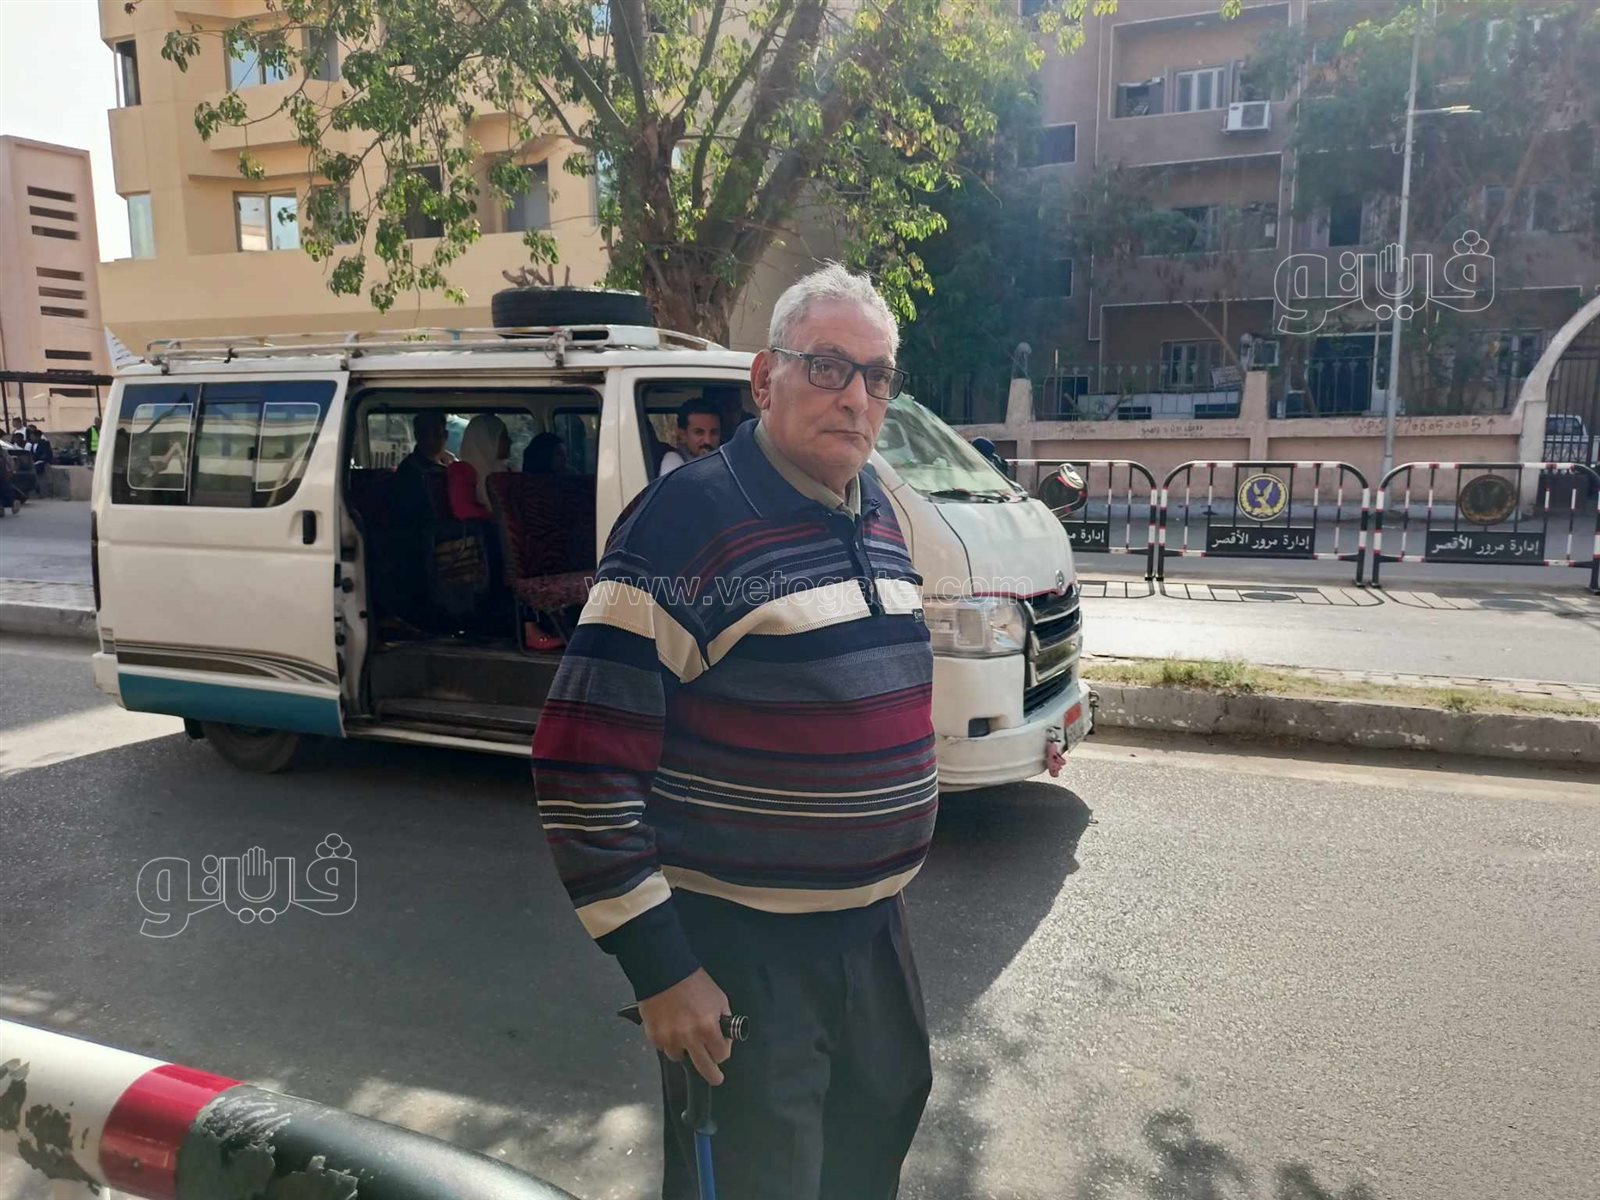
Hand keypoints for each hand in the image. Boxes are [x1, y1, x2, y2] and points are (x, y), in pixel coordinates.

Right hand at [637, 968, 732, 1084]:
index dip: (722, 1051)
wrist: (664, 972)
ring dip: (685, 1051)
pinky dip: (668, 1042)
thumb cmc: (695, 983)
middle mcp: (690, 1038)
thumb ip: (723, 1020)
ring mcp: (670, 1039)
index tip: (720, 1049)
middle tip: (716, 1079)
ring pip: (680, 1058)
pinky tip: (670, 1028)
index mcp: (708, 1028)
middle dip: (713, 1075)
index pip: (721, 1055)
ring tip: (684, 1036)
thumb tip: (724, 1037)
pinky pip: (664, 1048)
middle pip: (704, 1068)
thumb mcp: (718, 999)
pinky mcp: (654, 1037)